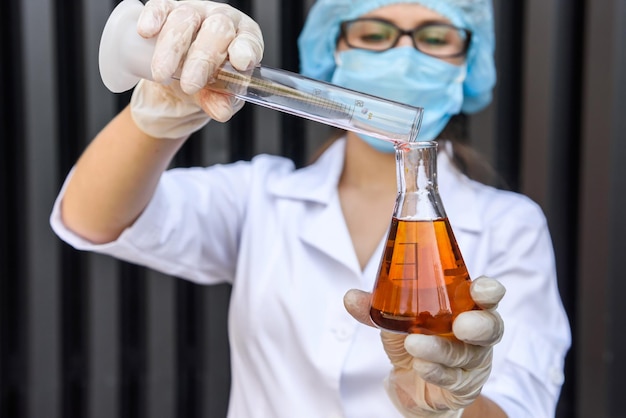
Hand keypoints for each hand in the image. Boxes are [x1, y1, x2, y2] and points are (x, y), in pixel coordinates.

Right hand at [131, 0, 263, 137]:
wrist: (182, 77)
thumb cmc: (208, 82)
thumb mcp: (217, 96)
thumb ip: (220, 102)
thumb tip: (221, 111)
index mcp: (245, 39)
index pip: (249, 41)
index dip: (245, 50)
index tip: (241, 63)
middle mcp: (223, 20)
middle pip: (217, 29)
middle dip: (202, 59)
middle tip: (189, 85)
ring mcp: (196, 11)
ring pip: (186, 18)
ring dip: (172, 48)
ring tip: (162, 74)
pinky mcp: (170, 9)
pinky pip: (161, 6)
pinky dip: (153, 17)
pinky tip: (146, 32)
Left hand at [344, 276, 504, 417]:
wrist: (413, 383)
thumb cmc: (415, 339)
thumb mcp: (396, 320)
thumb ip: (376, 307)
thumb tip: (350, 297)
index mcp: (465, 307)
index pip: (487, 296)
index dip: (489, 291)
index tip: (479, 290)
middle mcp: (476, 334)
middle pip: (491, 328)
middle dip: (479, 325)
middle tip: (461, 324)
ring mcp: (473, 363)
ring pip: (466, 356)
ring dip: (440, 350)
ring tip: (414, 345)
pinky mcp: (462, 387)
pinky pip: (453, 380)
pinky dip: (435, 371)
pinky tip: (420, 366)